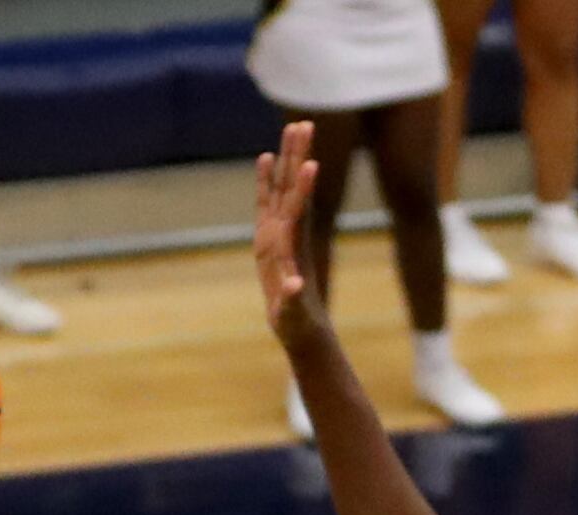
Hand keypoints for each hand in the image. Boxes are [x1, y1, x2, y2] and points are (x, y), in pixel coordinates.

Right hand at [252, 122, 325, 346]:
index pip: (300, 212)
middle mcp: (289, 232)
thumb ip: (293, 300)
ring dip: (287, 158)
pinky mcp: (269, 236)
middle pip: (294, 188)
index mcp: (293, 247)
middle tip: (304, 124)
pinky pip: (266, 200)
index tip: (311, 163)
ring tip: (292, 127)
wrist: (301, 326)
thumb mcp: (293, 313)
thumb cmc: (297, 322)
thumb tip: (295, 287)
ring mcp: (279, 231)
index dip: (303, 188)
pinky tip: (265, 157)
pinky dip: (266, 178)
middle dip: (297, 156)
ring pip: (284, 187)